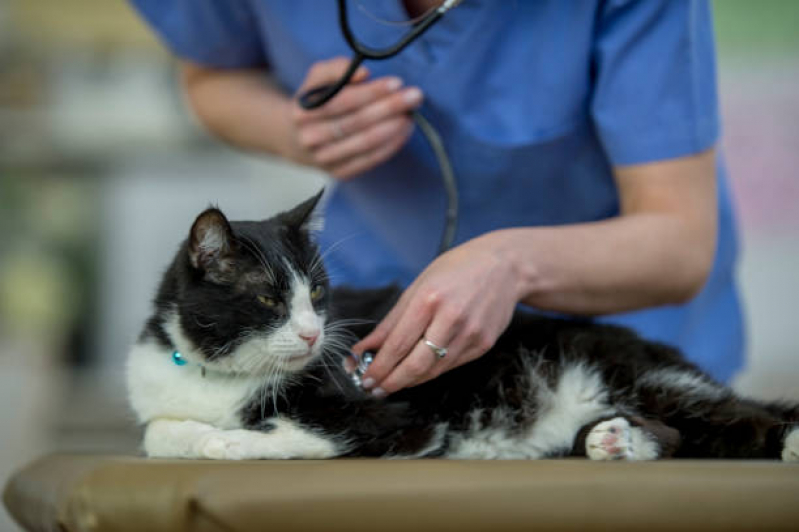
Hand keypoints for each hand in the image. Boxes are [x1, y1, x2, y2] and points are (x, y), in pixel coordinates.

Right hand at [284, 57, 423, 179]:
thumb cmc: (315, 103)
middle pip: (357, 122)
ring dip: (393, 128)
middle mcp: (310, 138)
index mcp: (302, 112)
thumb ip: (336, 69)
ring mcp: (324, 159)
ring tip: (412, 114)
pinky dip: (390, 146)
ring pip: (365, 143)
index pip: (342, 100)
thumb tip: (363, 73)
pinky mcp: (338, 174)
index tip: (397, 82)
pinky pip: (369, 160)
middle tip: (415, 97)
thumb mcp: (317, 79)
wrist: (296, 140)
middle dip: (390, 108)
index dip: (371, 92)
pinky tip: (404, 132)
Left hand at [352, 232, 523, 396]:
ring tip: (391, 383)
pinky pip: (450, 366)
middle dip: (391, 382)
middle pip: (416, 365)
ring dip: (409, 381)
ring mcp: (471, 334)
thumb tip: (365, 348)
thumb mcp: (418, 285)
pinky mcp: (483, 345)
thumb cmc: (457, 270)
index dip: (379, 366)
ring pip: (433, 371)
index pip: (398, 344)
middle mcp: (452, 318)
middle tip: (374, 389)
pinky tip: (418, 372)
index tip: (364, 378)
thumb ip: (392, 321)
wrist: (506, 266)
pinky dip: (430, 372)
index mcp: (430, 299)